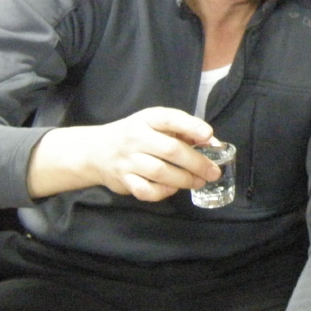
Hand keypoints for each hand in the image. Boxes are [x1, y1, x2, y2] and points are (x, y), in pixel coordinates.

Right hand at [27, 107, 221, 202]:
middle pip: (171, 150)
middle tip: (213, 172)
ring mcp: (128, 159)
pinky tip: (173, 189)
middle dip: (196, 162)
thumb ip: (185, 131)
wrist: (96, 150)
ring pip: (160, 172)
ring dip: (184, 179)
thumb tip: (214, 144)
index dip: (191, 126)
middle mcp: (136, 137)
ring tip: (199, 182)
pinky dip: (162, 192)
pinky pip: (145, 190)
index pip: (170, 119)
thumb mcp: (157, 124)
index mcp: (148, 119)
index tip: (208, 135)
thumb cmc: (137, 134)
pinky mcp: (122, 179)